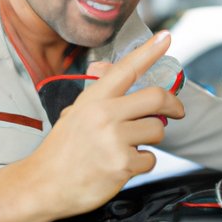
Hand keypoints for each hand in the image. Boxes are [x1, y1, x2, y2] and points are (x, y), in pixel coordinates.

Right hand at [0, 31, 183, 221]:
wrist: (44, 183)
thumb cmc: (61, 148)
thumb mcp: (75, 112)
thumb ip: (97, 93)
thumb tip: (107, 68)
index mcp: (93, 99)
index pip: (126, 68)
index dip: (148, 51)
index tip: (165, 37)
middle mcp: (104, 115)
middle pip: (156, 98)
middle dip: (174, 104)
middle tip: (178, 110)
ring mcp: (114, 140)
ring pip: (157, 130)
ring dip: (150, 138)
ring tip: (129, 145)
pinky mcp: (122, 165)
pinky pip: (150, 158)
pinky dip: (142, 162)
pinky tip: (122, 164)